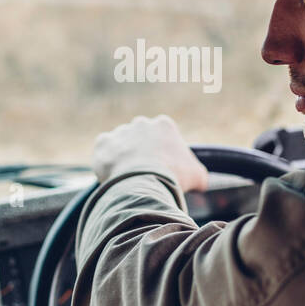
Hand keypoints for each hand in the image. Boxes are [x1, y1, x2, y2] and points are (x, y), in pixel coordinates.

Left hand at [92, 114, 208, 191]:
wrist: (144, 181)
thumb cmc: (173, 176)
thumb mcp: (197, 175)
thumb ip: (199, 174)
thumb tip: (201, 182)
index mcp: (164, 125)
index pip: (163, 137)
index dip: (163, 154)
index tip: (163, 169)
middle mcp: (141, 123)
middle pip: (141, 138)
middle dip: (142, 152)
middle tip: (144, 174)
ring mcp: (121, 132)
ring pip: (121, 144)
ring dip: (123, 157)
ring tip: (127, 178)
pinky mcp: (103, 143)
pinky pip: (104, 151)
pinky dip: (106, 161)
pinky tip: (112, 174)